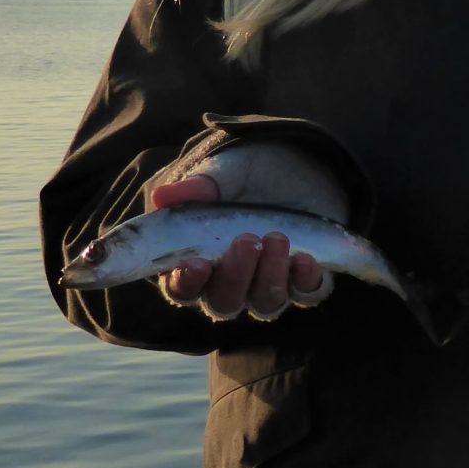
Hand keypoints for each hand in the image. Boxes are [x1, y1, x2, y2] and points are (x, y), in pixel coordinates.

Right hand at [149, 174, 329, 319]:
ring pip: (265, 303)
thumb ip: (195, 188)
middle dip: (235, 276)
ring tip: (276, 239)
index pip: (182, 289)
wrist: (297, 163)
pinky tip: (306, 259)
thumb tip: (161, 197)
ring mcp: (270, 283)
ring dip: (270, 276)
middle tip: (245, 242)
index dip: (186, 283)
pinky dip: (306, 280)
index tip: (196, 263)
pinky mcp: (306, 279)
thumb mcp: (222, 174)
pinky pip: (307, 294)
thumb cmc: (247, 176)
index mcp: (198, 262)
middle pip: (224, 302)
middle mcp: (232, 282)